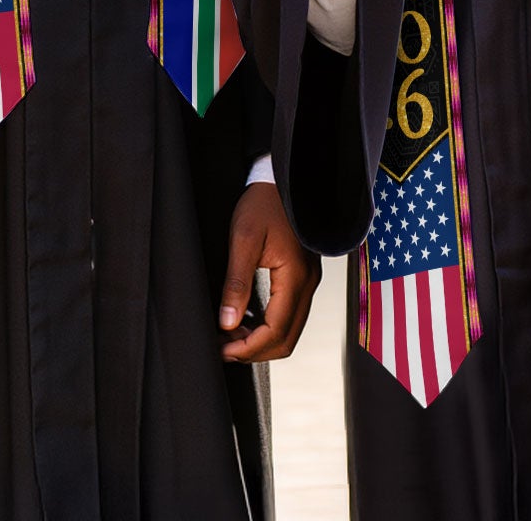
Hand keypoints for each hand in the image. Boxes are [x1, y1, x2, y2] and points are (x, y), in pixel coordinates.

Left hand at [218, 182, 319, 362]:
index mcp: (295, 277)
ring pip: (289, 330)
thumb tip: (227, 323)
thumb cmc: (263, 204)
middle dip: (255, 350)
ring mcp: (308, 282)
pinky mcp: (302, 278)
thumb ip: (236, 283)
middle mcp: (308, 284)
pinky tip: (246, 321)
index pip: (276, 331)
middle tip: (223, 348)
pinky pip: (290, 315)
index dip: (248, 348)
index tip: (222, 349)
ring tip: (230, 335)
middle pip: (286, 339)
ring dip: (261, 340)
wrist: (282, 181)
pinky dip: (269, 326)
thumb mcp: (243, 240)